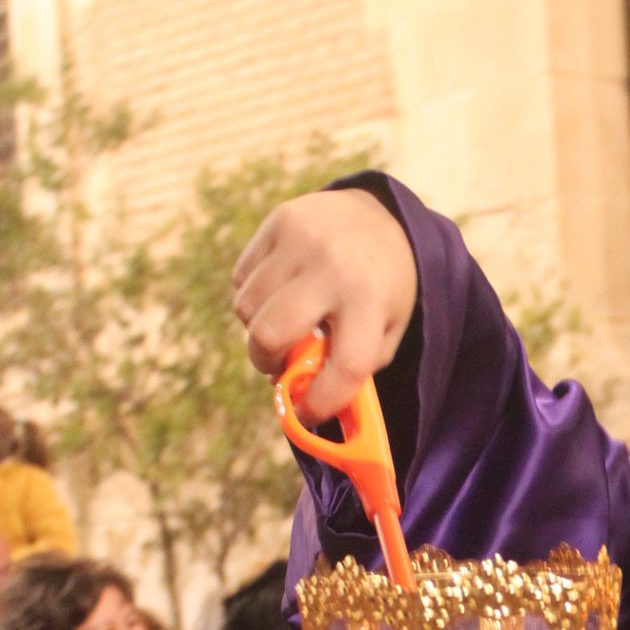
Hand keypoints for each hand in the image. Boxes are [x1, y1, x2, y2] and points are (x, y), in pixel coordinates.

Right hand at [231, 187, 417, 423]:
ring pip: (246, 309)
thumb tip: (299, 399)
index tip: (304, 414)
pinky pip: (242, 278)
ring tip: (283, 323)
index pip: (342, 366)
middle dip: (265, 362)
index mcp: (371, 300)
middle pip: (269, 335)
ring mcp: (302, 239)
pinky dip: (254, 295)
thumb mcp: (387, 327)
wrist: (382, 215)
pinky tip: (281, 289)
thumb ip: (355, 366)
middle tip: (276, 366)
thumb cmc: (382, 286)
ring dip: (257, 328)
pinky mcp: (279, 221)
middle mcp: (334, 267)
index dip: (319, 402)